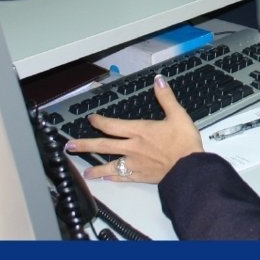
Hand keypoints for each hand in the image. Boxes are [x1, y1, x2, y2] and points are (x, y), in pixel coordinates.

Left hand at [66, 75, 203, 183]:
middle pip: (103, 146)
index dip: (99, 121)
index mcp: (139, 131)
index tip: (91, 119)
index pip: (112, 125)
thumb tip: (158, 81)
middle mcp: (132, 148)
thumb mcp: (178, 115)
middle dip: (85, 144)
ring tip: (85, 172)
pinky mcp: (141, 176)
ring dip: (95, 168)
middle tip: (70, 146)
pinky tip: (107, 179)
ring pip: (110, 166)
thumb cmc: (184, 143)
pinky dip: (114, 178)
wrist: (189, 167)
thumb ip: (166, 98)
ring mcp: (135, 164)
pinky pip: (123, 177)